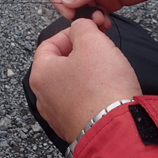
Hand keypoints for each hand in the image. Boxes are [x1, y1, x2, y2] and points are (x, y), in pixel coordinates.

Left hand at [29, 19, 141, 142]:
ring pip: (71, 83)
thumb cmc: (102, 88)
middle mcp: (43, 96)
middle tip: (101, 47)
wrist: (117, 131)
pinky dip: (92, 93)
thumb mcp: (92, 42)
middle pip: (60, 64)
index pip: (49, 43)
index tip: (89, 30)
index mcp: (40, 74)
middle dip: (82, 52)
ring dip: (88, 72)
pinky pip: (81, 102)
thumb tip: (80, 26)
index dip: (71, 33)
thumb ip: (82, 27)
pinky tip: (108, 90)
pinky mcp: (75, 127)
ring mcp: (57, 115)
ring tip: (107, 68)